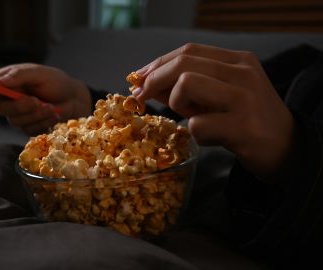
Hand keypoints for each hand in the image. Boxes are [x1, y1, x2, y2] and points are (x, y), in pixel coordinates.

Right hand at [0, 63, 91, 135]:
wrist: (74, 98)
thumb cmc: (56, 81)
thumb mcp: (38, 73)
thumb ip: (19, 75)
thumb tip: (0, 81)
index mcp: (8, 82)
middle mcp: (10, 99)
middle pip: (1, 109)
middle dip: (19, 106)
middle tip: (35, 101)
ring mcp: (19, 115)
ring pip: (17, 121)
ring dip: (36, 114)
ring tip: (50, 106)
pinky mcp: (29, 127)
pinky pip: (29, 130)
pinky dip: (43, 122)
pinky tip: (53, 114)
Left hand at [133, 43, 294, 178]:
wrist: (286, 148)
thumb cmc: (246, 120)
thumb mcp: (220, 95)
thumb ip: (187, 86)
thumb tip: (147, 83)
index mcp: (238, 61)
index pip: (188, 51)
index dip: (157, 64)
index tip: (138, 79)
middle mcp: (243, 73)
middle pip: (182, 64)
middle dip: (153, 81)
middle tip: (142, 98)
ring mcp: (244, 98)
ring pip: (186, 85)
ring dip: (178, 105)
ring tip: (195, 117)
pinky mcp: (242, 126)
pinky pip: (197, 125)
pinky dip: (195, 134)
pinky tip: (212, 138)